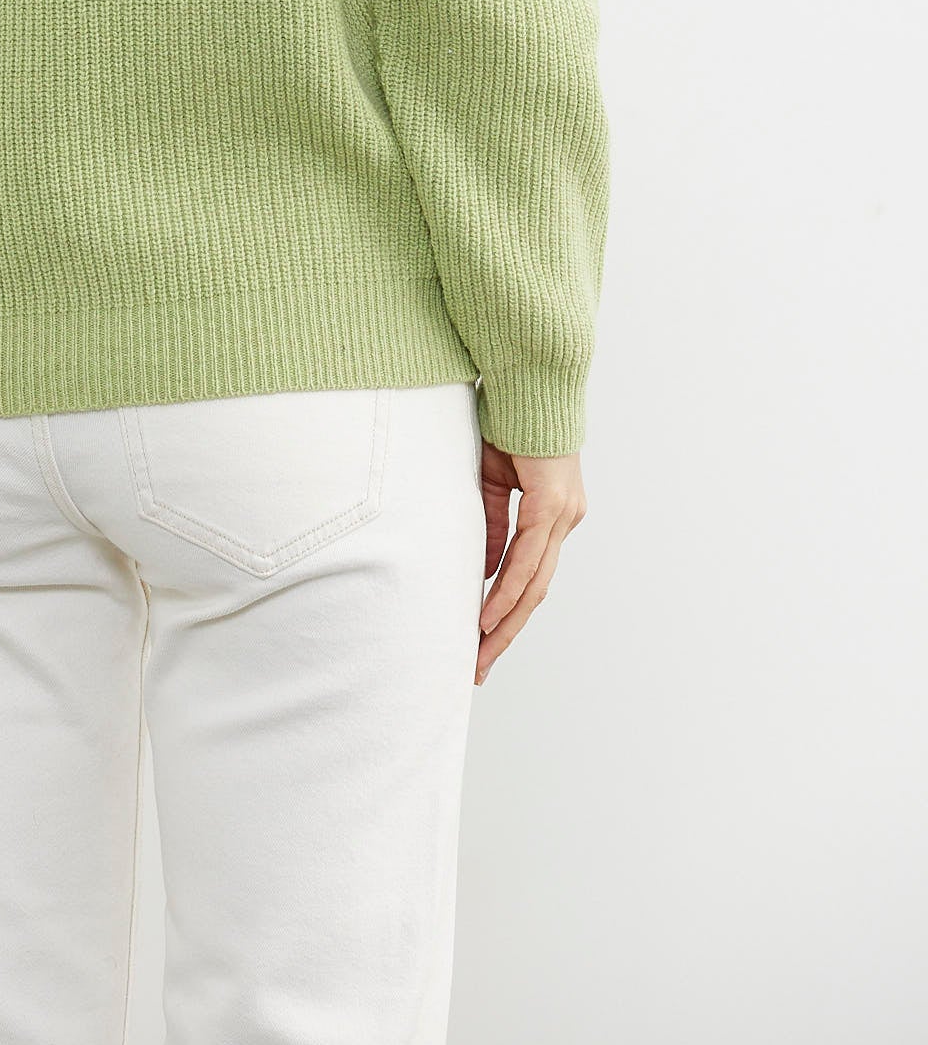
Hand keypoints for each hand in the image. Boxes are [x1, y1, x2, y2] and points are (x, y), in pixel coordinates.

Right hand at [475, 443, 585, 683]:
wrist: (529, 376)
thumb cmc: (508, 420)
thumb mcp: (491, 480)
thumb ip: (492, 525)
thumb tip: (484, 572)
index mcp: (553, 513)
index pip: (530, 575)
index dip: (506, 611)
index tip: (481, 640)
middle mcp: (565, 518)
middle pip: (535, 591)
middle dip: (505, 632)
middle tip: (480, 667)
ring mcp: (563, 512)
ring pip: (534, 582)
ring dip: (504, 621)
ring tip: (480, 652)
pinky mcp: (552, 502)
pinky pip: (527, 556)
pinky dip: (506, 588)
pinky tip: (487, 614)